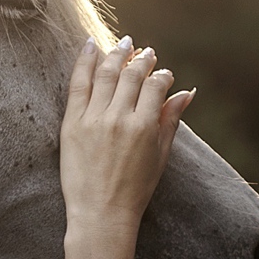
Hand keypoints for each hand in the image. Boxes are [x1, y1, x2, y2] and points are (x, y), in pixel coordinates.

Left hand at [60, 35, 195, 258]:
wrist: (100, 214)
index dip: (162, 75)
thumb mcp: (160, 156)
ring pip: (106, 73)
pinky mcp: (72, 123)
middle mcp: (119, 118)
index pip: (156, 86)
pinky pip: (79, 83)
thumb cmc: (134, 190)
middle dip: (141, 59)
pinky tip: (90, 45)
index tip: (163, 73)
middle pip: (132, 75)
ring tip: (124, 44)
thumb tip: (187, 93)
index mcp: (144, 127)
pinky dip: (85, 61)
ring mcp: (93, 119)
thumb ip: (170, 121)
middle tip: (145, 51)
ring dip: (116, 54)